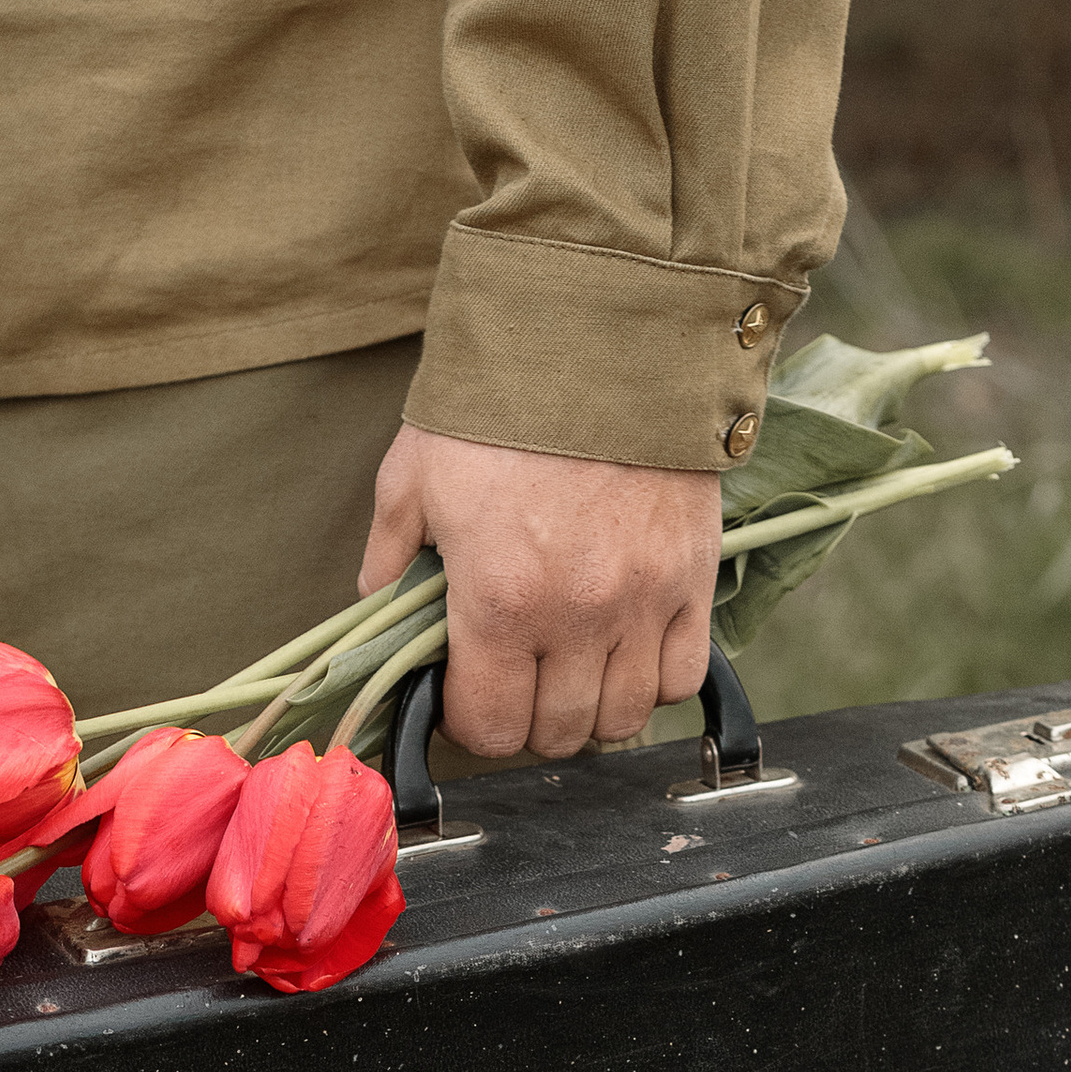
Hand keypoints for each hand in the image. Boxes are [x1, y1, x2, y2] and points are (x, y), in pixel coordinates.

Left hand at [359, 424, 720, 759]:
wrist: (602, 339)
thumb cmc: (501, 405)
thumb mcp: (414, 474)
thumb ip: (392, 549)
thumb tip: (378, 598)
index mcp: (500, 602)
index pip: (490, 727)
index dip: (469, 724)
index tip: (464, 698)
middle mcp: (577, 617)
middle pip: (558, 732)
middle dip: (529, 722)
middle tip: (517, 683)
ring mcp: (643, 603)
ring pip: (622, 718)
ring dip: (591, 710)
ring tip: (572, 675)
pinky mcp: (693, 578)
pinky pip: (681, 675)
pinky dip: (652, 681)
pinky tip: (627, 653)